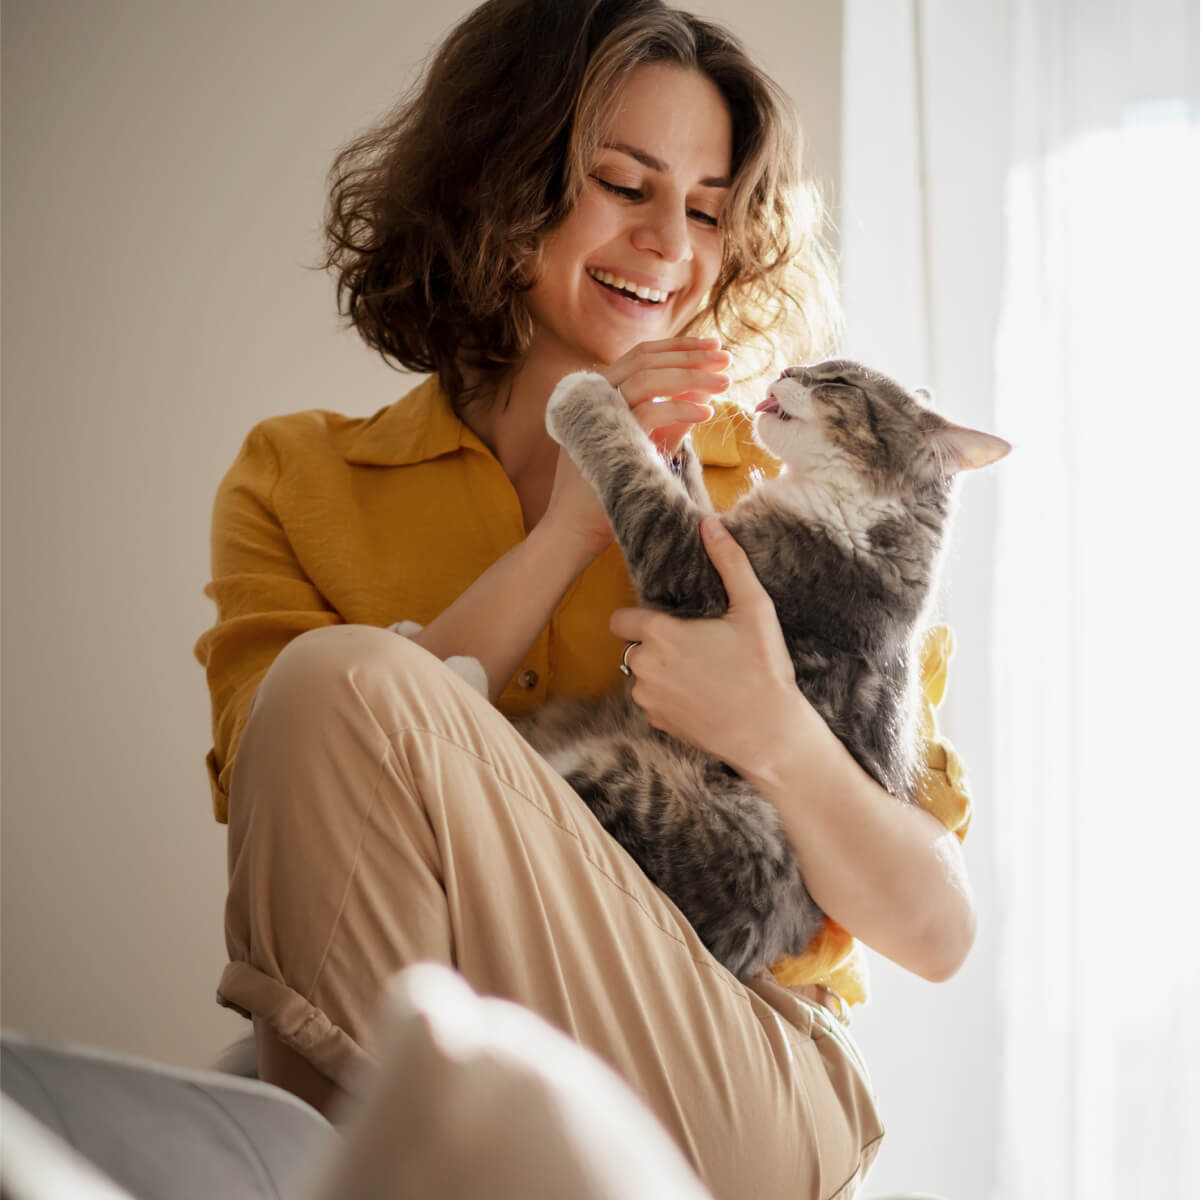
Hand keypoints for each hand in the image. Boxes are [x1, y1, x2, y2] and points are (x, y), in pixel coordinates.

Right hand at [539, 337, 730, 561]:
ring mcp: (598, 414)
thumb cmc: (611, 488)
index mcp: (602, 392)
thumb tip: (704, 394)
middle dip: (690, 355)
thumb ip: (671, 420)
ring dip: (691, 376)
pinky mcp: (607, 439)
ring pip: (647, 378)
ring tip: (724, 381)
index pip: (642, 355)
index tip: (713, 348)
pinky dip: (681, 409)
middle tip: (726, 358)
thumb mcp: (646, 445)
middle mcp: (595, 396)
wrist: (577, 528)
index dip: (679, 347)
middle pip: (645, 359)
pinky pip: (649, 412)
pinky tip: (707, 412)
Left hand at [609, 517, 809, 774]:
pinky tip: (701, 696)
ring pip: (641, 675)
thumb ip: (729, 563)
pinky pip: (652, 701)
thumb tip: (710, 524)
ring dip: (660, 671)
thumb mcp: (754, 609)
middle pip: (633, 646)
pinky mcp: (657, 723)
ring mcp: (648, 700)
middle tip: (696, 645)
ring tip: (702, 672)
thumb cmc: (763, 669)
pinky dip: (668, 697)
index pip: (620, 618)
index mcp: (660, 635)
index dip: (639, 616)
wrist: (769, 735)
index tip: (667, 619)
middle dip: (656, 643)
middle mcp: (644, 667)